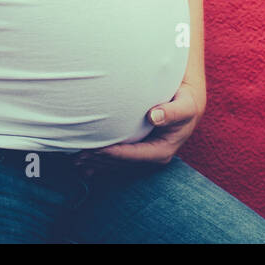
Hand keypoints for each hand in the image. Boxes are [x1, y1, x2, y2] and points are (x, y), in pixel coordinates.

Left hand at [74, 78, 205, 177]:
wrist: (189, 102)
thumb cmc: (187, 102)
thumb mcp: (185, 106)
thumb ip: (172, 112)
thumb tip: (155, 116)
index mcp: (162, 151)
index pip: (132, 155)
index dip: (113, 153)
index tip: (95, 149)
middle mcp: (152, 156)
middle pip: (121, 162)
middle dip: (99, 160)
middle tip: (77, 156)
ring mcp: (144, 154)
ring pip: (116, 162)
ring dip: (96, 161)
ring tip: (75, 159)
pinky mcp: (138, 149)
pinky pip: (116, 157)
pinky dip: (100, 159)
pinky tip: (84, 162)